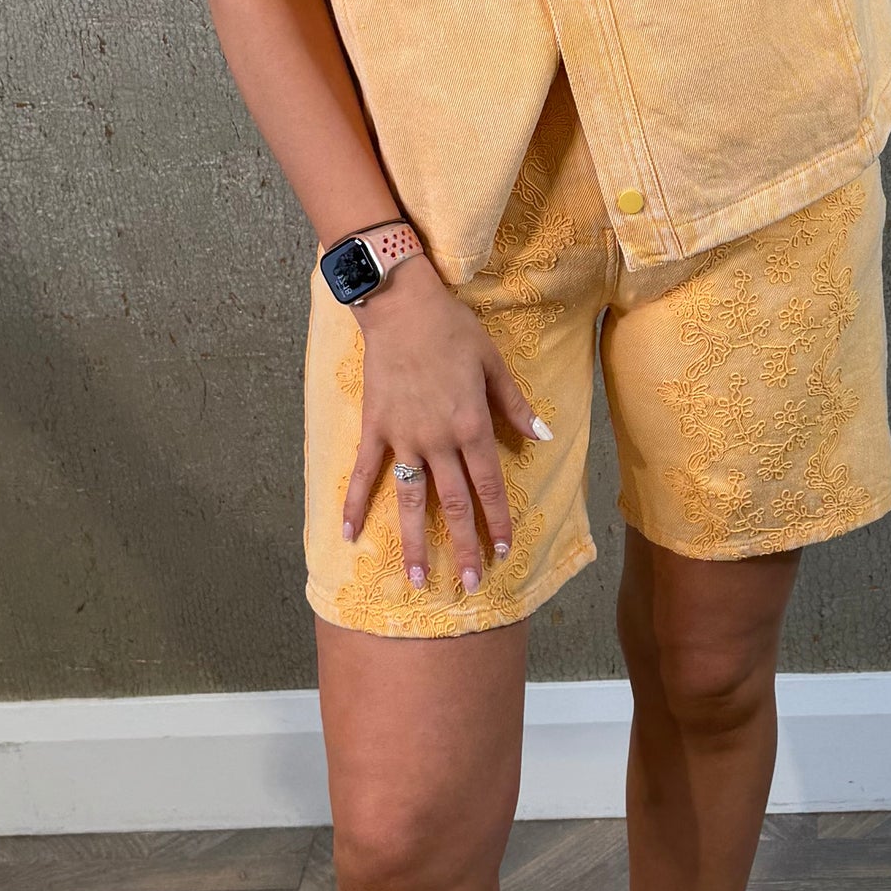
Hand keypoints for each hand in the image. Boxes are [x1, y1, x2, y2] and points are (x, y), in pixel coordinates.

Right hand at [339, 260, 550, 594]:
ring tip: (418, 578)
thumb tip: (542, 437)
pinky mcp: (374, 429)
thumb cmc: (453, 331)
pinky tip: (348, 534)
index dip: (498, 520)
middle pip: (454, 503)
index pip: (488, 485)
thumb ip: (515, 406)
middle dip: (464, 546)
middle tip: (470, 583)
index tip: (503, 550)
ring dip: (414, 542)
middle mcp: (437, 440)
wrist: (401, 307)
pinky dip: (353, 504)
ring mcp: (402, 438)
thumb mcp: (493, 364)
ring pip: (411, 500)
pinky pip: (363, 473)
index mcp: (470, 425)